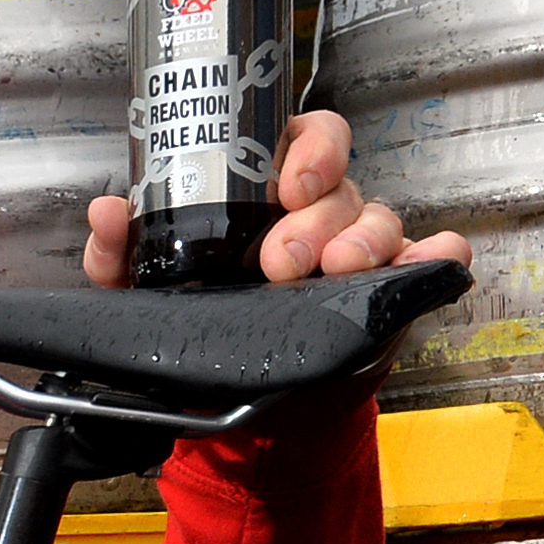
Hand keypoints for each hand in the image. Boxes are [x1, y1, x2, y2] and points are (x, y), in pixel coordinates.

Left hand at [81, 109, 471, 287]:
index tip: (287, 183)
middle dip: (315, 217)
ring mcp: (359, 246)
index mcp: (270, 189)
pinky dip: (437, 255)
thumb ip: (123, 253)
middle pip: (339, 185)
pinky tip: (431, 258)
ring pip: (379, 219)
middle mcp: (321, 209)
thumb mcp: (152, 290)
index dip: (307, 148)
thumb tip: (106, 213)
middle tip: (281, 260)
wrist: (241, 406)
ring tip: (336, 270)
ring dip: (362, 241)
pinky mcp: (388, 291)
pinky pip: (427, 259)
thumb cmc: (208, 325)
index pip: (303, 137)